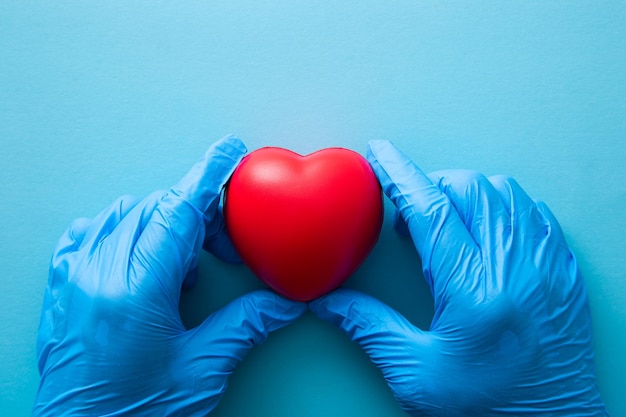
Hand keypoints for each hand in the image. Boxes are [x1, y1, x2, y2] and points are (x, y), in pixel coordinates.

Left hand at [34, 136, 305, 415]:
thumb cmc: (135, 413)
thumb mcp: (201, 371)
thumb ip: (245, 326)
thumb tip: (284, 303)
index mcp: (137, 293)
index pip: (178, 214)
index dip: (208, 177)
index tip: (227, 152)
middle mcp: (99, 276)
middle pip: (155, 210)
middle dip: (198, 215)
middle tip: (224, 246)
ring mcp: (74, 279)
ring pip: (123, 216)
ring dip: (162, 224)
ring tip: (183, 267)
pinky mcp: (61, 289)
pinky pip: (87, 234)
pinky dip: (119, 229)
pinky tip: (137, 252)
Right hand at [310, 140, 607, 415]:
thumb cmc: (490, 405)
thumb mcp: (415, 372)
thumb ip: (369, 327)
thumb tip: (327, 303)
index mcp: (474, 292)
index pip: (431, 211)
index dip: (399, 175)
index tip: (380, 154)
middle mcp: (516, 268)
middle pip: (469, 189)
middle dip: (430, 186)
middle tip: (409, 215)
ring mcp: (547, 265)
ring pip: (505, 193)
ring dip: (466, 193)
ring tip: (445, 224)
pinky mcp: (564, 269)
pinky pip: (534, 211)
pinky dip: (502, 207)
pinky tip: (484, 231)